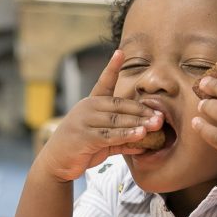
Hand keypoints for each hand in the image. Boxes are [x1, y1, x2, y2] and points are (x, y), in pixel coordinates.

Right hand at [38, 49, 162, 181]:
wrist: (56, 163)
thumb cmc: (79, 148)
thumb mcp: (100, 139)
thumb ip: (120, 136)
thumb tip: (144, 138)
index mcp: (90, 103)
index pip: (104, 83)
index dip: (112, 68)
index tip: (120, 52)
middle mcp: (86, 108)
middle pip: (119, 106)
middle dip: (142, 111)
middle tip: (161, 116)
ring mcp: (84, 121)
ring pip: (116, 121)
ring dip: (138, 123)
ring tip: (155, 125)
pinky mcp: (84, 137)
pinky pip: (110, 135)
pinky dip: (127, 136)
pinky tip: (140, 136)